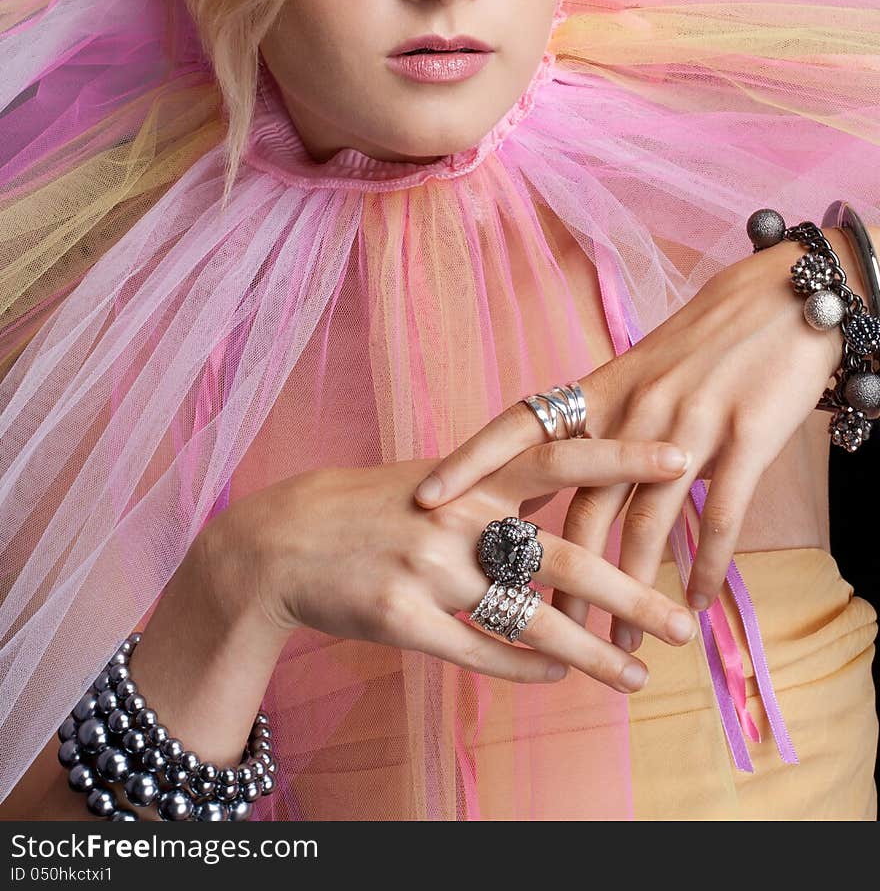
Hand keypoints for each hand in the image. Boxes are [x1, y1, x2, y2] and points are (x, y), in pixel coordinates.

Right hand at [208, 444, 697, 695]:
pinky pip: (478, 650)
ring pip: (528, 614)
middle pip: (561, 552)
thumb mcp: (432, 478)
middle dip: (629, 588)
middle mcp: (456, 516)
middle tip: (683, 620)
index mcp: (469, 474)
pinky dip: (523, 666)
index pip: (558, 456)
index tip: (680, 459)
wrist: (278, 542)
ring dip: (589, 649)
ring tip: (636, 676)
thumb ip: (495, 482)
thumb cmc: (365, 507)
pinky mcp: (401, 617)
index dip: (619, 456)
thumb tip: (568, 484)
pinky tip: (556, 675)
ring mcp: (428, 568)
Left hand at [412, 234, 846, 645]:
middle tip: (530, 624)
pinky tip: (695, 602)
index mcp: (603, 385)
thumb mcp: (645, 367)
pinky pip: (718, 516)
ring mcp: (691, 422)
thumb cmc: (712, 337)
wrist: (787, 298)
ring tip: (612, 646)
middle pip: (582, 502)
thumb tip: (570, 471)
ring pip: (647, 523)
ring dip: (627, 591)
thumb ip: (606, 418)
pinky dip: (706, 564)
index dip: (470, 459)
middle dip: (554, 571)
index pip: (519, 424)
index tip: (425, 497)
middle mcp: (636, 405)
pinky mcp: (746, 437)